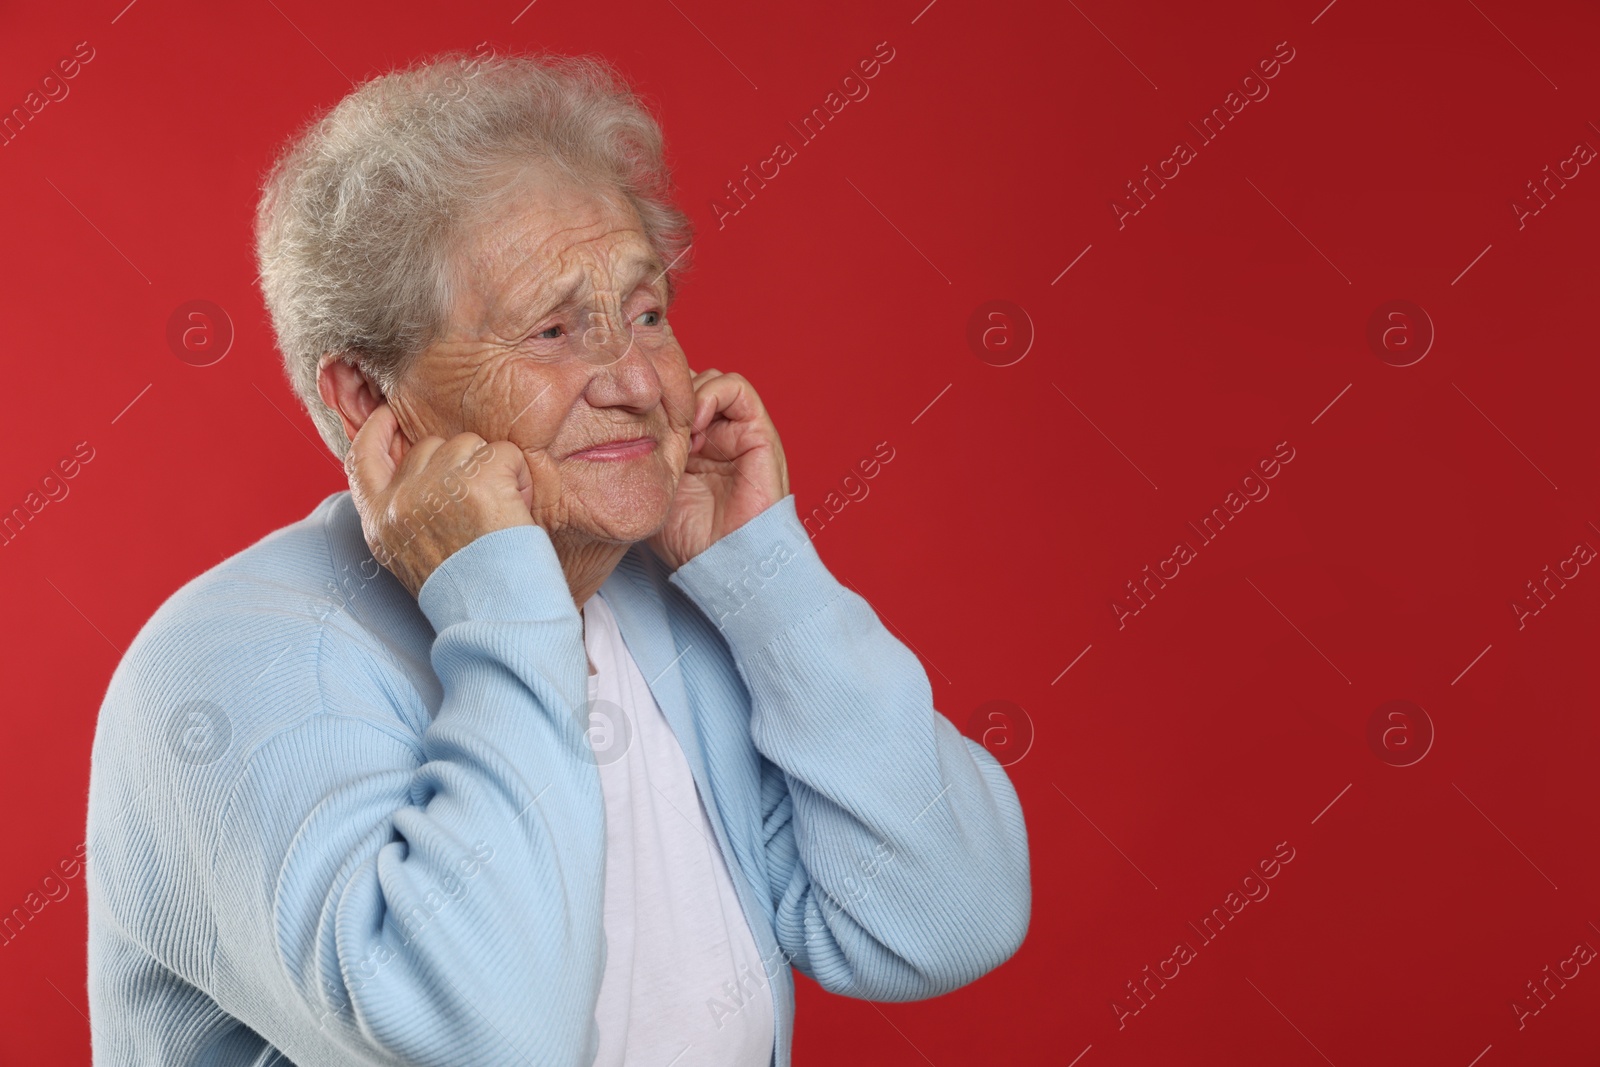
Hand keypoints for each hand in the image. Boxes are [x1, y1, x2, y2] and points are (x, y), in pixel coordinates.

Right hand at [346, 404, 560, 597]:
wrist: (496, 622)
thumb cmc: (468, 595)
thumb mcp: (414, 556)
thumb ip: (408, 514)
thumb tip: (420, 474)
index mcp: (380, 522)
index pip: (360, 459)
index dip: (375, 432)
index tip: (388, 416)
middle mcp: (400, 500)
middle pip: (431, 447)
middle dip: (461, 467)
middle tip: (482, 511)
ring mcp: (436, 486)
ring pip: (469, 445)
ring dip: (493, 471)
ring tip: (500, 516)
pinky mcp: (477, 482)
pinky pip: (505, 454)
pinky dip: (520, 478)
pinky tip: (518, 512)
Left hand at [647, 369, 788, 570]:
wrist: (724, 561)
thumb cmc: (688, 537)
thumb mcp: (650, 487)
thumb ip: (639, 454)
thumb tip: (611, 423)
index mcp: (689, 445)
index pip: (668, 397)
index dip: (651, 398)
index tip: (632, 419)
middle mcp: (714, 433)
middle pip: (687, 382)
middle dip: (667, 393)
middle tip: (653, 421)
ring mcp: (736, 431)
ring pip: (709, 379)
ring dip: (688, 395)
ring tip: (677, 430)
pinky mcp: (759, 432)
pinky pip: (737, 389)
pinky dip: (712, 395)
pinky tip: (695, 425)